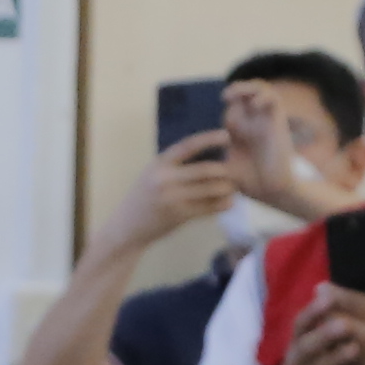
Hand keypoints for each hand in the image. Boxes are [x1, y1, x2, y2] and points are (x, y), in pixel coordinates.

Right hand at [94, 132, 241, 258]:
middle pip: (206, 169)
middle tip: (238, 170)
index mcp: (159, 163)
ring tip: (234, 187)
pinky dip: (222, 205)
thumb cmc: (144, 198)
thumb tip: (209, 154)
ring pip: (211, 189)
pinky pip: (208, 208)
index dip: (209, 139)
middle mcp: (165, 178)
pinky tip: (229, 203)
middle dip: (226, 170)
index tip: (226, 136)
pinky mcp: (178, 216)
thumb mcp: (152, 174)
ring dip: (228, 188)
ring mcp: (172, 198)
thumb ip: (175, 165)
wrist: (126, 228)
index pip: (188, 146)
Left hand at [326, 265, 364, 364]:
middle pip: (336, 326)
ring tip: (318, 329)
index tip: (320, 287)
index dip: (332, 294)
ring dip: (327, 338)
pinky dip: (337, 359)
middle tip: (316, 308)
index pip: (352, 302)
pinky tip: (333, 351)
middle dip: (324, 315)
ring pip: (337, 349)